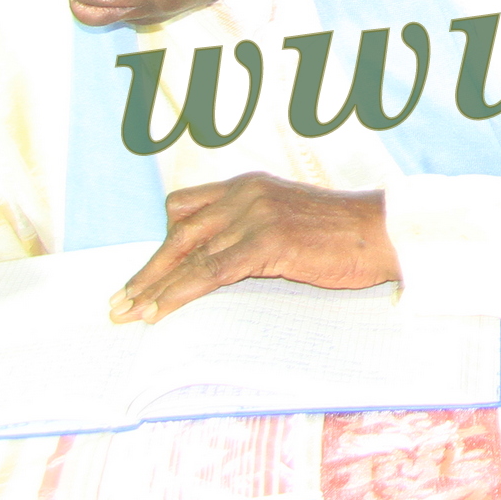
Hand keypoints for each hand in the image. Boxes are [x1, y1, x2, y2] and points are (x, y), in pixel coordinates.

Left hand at [109, 173, 397, 322]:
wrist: (382, 233)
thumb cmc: (342, 236)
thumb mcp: (289, 220)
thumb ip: (253, 230)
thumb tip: (221, 264)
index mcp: (248, 185)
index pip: (185, 208)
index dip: (162, 243)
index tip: (143, 274)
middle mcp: (246, 194)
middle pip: (178, 233)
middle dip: (146, 271)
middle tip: (118, 300)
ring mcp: (256, 215)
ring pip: (188, 255)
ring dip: (153, 288)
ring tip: (129, 314)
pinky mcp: (268, 242)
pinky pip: (210, 272)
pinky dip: (179, 293)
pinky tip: (160, 312)